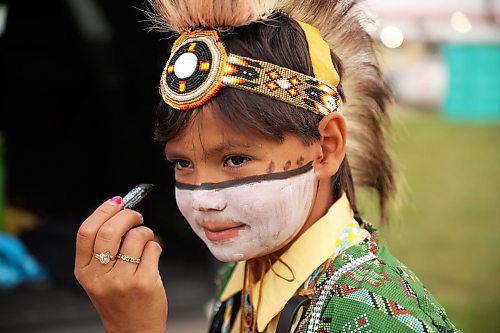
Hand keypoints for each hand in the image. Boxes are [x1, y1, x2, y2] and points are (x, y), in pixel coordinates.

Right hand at [74, 197, 166, 332]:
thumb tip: (119, 208)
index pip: (86, 232)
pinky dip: (156, 246)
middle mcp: (99, 276)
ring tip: (145, 241)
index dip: (103, 211)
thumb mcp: (99, 276)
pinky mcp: (144, 283)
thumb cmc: (119, 298)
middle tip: (136, 216)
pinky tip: (152, 257)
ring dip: (145, 231)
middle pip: (110, 230)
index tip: (117, 201)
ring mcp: (122, 281)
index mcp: (84, 271)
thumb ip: (103, 247)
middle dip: (128, 215)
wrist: (133, 330)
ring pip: (136, 236)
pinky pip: (153, 248)